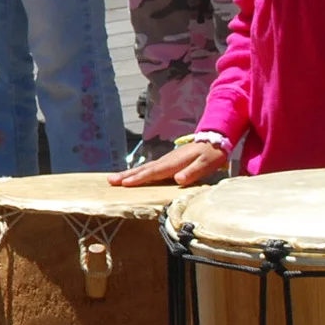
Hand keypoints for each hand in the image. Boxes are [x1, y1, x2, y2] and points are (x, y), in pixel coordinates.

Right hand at [112, 141, 227, 187]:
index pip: (153, 172)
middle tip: (110, 181)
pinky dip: (137, 172)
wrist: (214, 140)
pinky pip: (148, 168)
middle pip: (143, 169)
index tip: (125, 184)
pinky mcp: (166, 162)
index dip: (139, 179)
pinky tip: (131, 176)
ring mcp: (165, 161)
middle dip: (126, 176)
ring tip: (113, 179)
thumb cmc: (211, 154)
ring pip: (144, 168)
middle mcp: (166, 161)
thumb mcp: (206, 164)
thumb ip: (192, 172)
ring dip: (128, 174)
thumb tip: (178, 180)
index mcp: (173, 163)